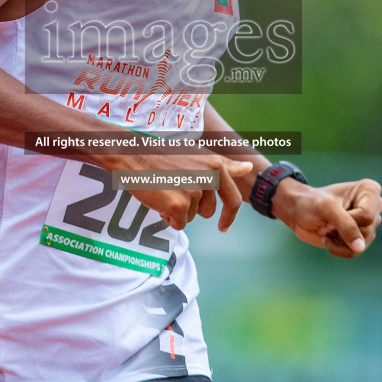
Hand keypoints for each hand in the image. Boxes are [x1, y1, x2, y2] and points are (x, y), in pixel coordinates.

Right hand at [94, 153, 254, 231]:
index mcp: (215, 165)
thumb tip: (249, 167)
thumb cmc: (163, 155)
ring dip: (178, 210)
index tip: (223, 226)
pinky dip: (168, 217)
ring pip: (192, 217)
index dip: (229, 215)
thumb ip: (225, 165)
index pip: (233, 198)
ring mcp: (194, 193)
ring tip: (164, 190)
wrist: (132, 155)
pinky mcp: (179, 206)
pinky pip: (179, 224)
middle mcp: (209, 179)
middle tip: (173, 189)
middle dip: (192, 207)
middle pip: (208, 211)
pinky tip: (158, 199)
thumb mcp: (198, 155)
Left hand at [273, 177, 381, 258]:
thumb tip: (360, 248)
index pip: (367, 216)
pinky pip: (354, 253)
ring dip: (337, 240)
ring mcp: (369, 225)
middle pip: (365, 231)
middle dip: (341, 230)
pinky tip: (328, 238)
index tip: (331, 212)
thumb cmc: (311, 203)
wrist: (298, 213)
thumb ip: (346, 225)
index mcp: (370, 191)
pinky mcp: (360, 239)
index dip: (347, 220)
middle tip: (327, 220)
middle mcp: (374, 207)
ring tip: (327, 228)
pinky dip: (337, 248)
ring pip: (360, 244)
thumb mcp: (327, 208)